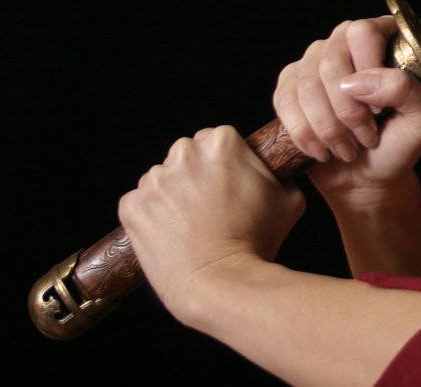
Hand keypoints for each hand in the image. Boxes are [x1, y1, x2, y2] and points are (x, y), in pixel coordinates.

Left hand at [118, 126, 304, 325]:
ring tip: (191, 224)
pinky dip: (151, 215)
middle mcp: (183, 154)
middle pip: (187, 154)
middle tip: (211, 205)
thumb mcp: (289, 200)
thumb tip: (277, 172)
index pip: (218, 138)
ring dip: (173, 193)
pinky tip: (171, 233)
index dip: (226, 162)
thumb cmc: (256, 242)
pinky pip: (139, 202)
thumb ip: (278, 175)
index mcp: (222, 143)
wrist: (220, 283)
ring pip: (162, 178)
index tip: (229, 183)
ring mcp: (153, 181)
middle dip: (197, 173)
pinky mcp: (131, 206)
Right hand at [272, 17, 420, 204]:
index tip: (380, 109)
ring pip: (307, 85)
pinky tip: (324, 150)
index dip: (368, 70)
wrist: (367, 175)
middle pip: (331, 62)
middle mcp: (345, 40)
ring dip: (329, 128)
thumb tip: (358, 81)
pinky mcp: (290, 85)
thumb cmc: (400, 142)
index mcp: (385, 37)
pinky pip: (285, 101)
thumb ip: (407, 90)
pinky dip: (305, 134)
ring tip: (349, 148)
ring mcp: (314, 60)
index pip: (364, 33)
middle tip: (367, 136)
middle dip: (348, 111)